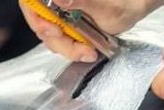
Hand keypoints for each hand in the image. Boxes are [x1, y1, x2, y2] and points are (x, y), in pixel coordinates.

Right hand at [19, 0, 158, 61]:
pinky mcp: (65, 27)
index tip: (52, 30)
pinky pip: (59, 42)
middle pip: (38, 22)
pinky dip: (72, 49)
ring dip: (67, 48)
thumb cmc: (122, 2)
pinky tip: (86, 51)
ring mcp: (58, 14)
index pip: (31, 2)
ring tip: (88, 51)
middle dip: (57, 40)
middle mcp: (55, 2)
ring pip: (49, 36)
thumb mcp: (103, 4)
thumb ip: (80, 0)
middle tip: (79, 48)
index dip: (36, 17)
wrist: (133, 10)